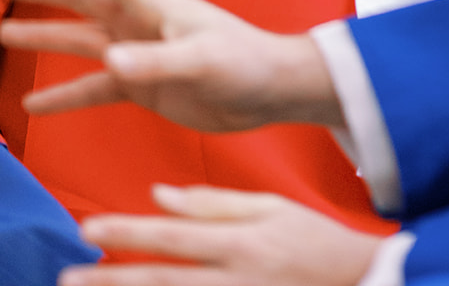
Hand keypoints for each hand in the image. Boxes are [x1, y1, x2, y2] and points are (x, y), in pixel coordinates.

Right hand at [0, 0, 341, 131]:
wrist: (266, 90)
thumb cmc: (241, 61)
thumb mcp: (199, 60)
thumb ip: (155, 63)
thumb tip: (110, 63)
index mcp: (153, 2)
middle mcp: (138, 21)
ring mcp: (138, 52)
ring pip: (79, 39)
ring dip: (43, 36)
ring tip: (2, 34)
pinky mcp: (142, 84)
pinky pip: (94, 88)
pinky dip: (65, 94)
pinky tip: (34, 102)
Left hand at [58, 184, 384, 284]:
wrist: (358, 282)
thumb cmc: (313, 239)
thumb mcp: (270, 206)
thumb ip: (214, 202)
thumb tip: (159, 195)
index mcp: (241, 241)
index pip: (172, 236)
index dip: (128, 232)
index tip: (88, 228)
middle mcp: (233, 279)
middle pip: (160, 281)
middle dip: (110, 280)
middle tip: (67, 277)